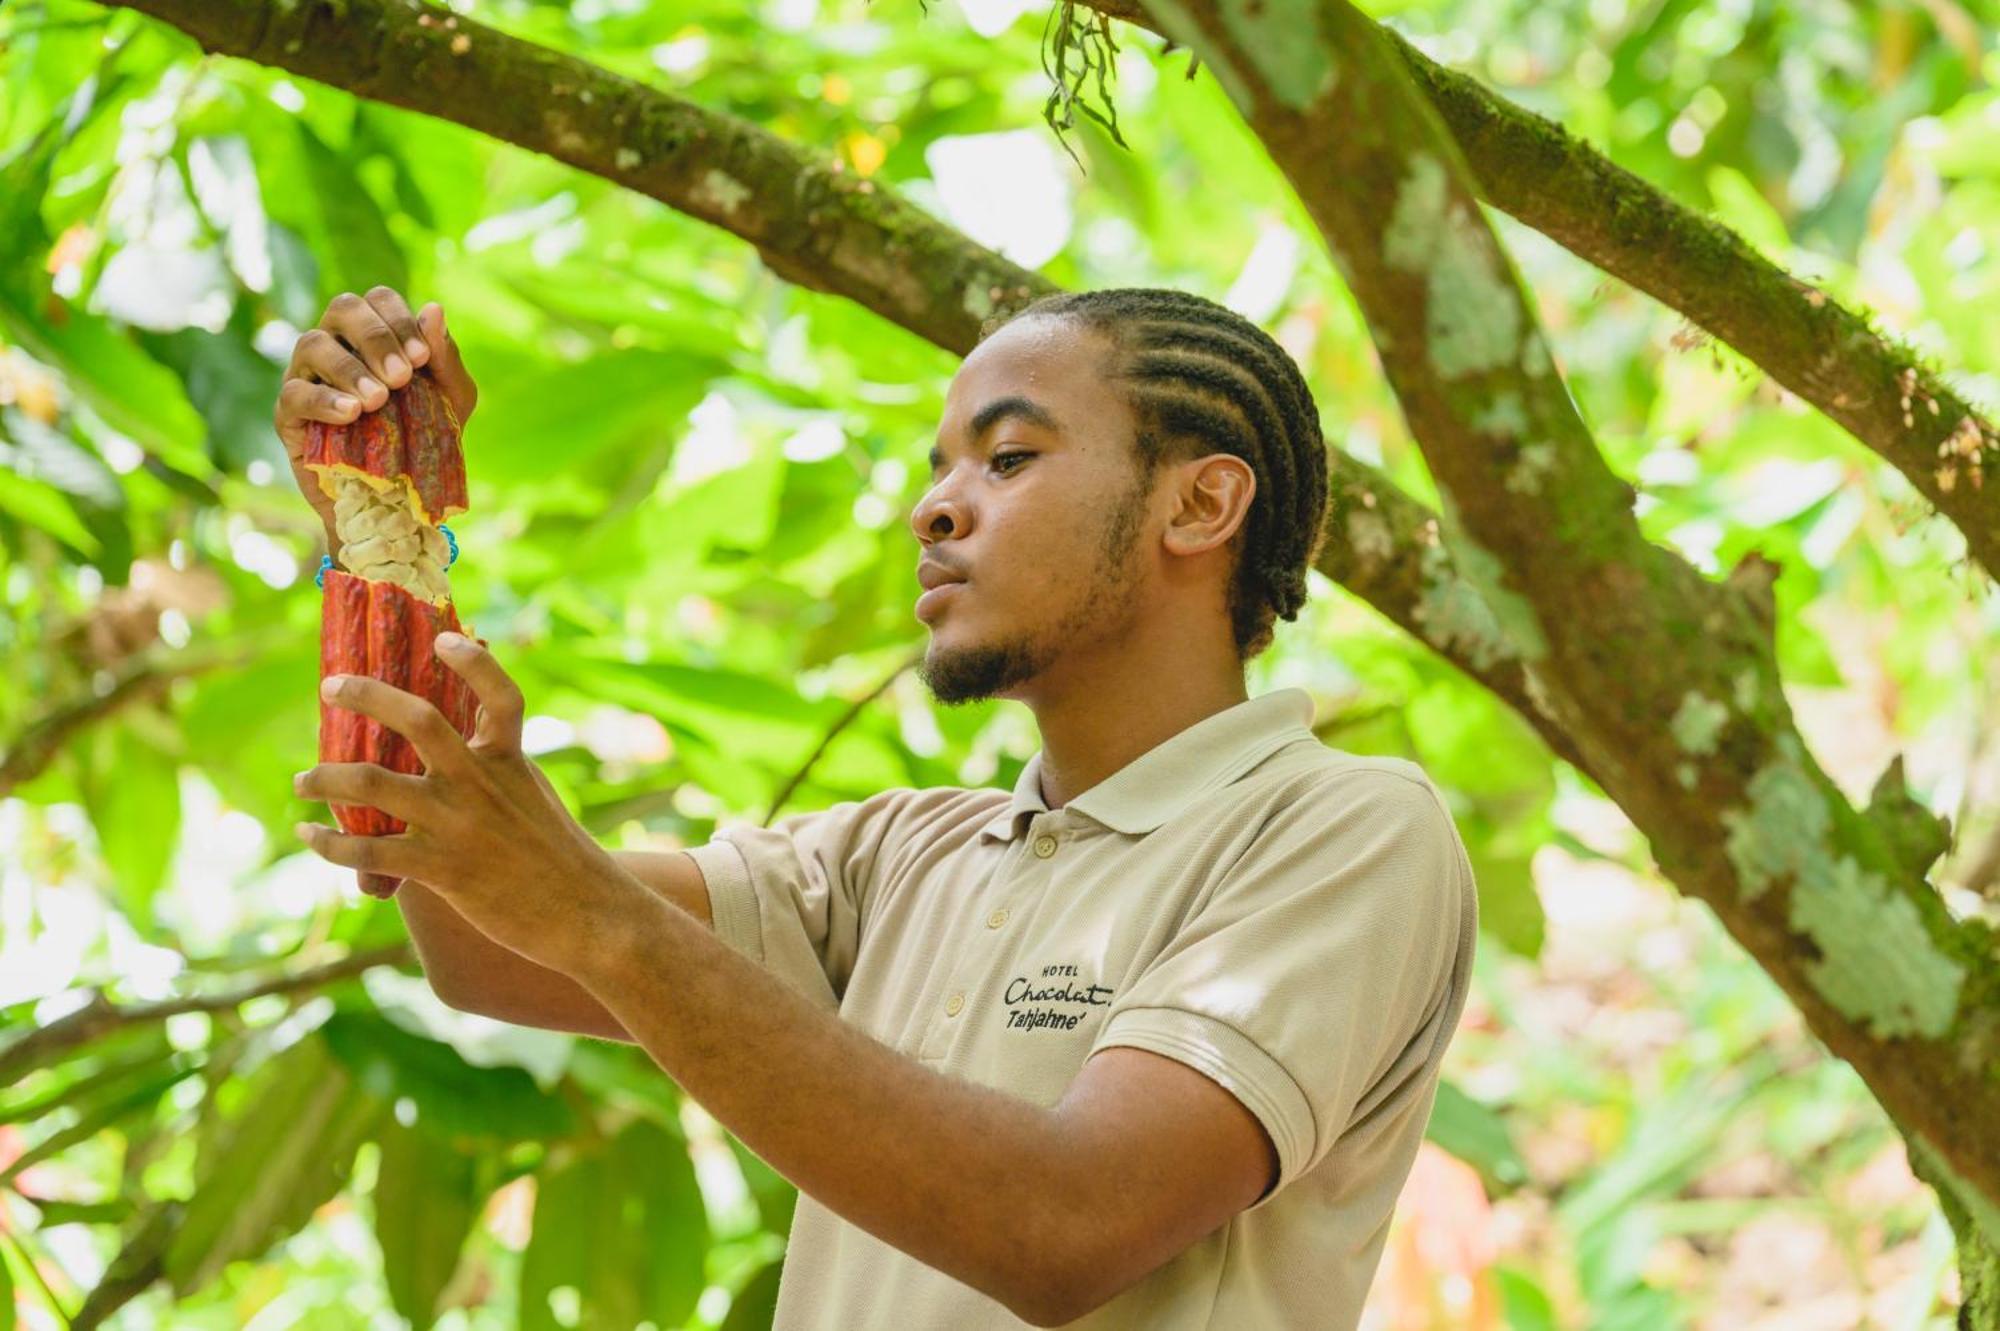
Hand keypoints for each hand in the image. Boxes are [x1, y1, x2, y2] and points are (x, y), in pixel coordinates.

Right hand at [275, 287, 478, 539]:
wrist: (398, 497)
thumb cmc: (424, 437)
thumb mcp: (451, 401)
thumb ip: (445, 358)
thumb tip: (434, 309)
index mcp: (373, 334)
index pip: (378, 299)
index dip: (399, 320)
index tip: (422, 358)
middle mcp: (336, 345)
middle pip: (342, 308)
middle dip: (375, 337)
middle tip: (401, 378)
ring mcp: (306, 376)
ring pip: (312, 344)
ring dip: (349, 368)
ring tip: (378, 400)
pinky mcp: (289, 415)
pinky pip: (294, 394)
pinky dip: (323, 400)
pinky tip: (351, 413)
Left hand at [292, 633, 636, 973]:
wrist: (586, 914)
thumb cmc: (558, 855)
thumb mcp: (534, 794)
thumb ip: (500, 763)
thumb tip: (472, 739)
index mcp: (509, 759)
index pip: (499, 694)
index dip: (473, 660)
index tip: (442, 638)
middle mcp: (479, 782)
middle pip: (418, 720)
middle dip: (366, 696)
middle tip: (331, 687)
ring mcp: (458, 823)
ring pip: (373, 784)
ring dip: (326, 779)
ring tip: (301, 781)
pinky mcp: (442, 869)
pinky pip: (369, 851)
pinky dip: (329, 845)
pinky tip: (310, 837)